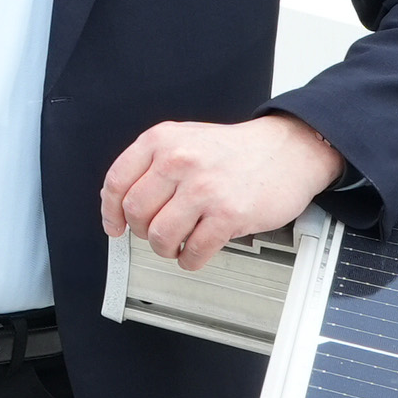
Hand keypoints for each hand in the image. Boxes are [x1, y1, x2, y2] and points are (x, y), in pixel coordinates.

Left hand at [100, 113, 346, 269]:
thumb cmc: (236, 150)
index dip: (110, 211)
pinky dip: (190, 259)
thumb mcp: (186, 138)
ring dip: (165, 248)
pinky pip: (192, 251)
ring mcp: (203, 189)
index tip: (114, 226)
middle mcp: (179, 161)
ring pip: (160, 236)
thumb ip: (153, 163)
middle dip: (142, 231)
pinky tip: (196, 251)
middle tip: (156, 232)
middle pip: (135, 213)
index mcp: (162, 140)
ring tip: (178, 243)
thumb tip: (121, 199)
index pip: (117, 181)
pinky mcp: (228, 215)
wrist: (287, 150)